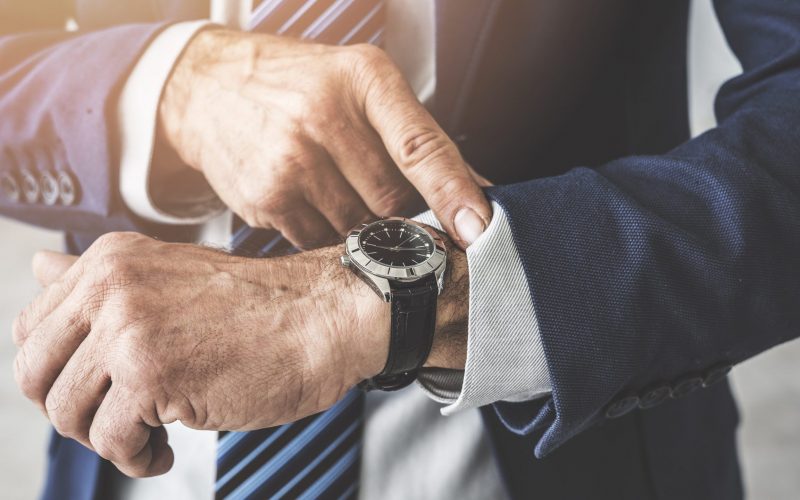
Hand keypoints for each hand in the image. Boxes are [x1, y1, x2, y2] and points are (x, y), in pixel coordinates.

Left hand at [12, 233, 467, 477]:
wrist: (324, 317)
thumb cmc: (260, 308)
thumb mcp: (170, 279)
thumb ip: (98, 279)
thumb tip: (39, 267)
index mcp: (111, 260)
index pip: (31, 328)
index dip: (57, 374)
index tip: (97, 390)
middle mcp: (111, 286)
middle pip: (34, 375)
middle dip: (72, 413)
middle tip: (117, 422)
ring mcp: (129, 329)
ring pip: (67, 412)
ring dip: (108, 440)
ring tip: (150, 436)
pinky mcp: (153, 375)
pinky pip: (112, 440)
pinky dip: (137, 458)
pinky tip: (167, 449)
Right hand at [157, 29, 490, 248]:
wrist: (209, 89)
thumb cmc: (297, 84)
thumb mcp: (361, 83)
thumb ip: (418, 136)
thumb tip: (476, 190)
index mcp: (363, 80)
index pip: (421, 147)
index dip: (454, 193)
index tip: (479, 229)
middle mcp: (323, 118)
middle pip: (393, 200)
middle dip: (406, 215)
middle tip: (398, 208)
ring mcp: (290, 162)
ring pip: (359, 229)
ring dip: (366, 229)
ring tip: (344, 194)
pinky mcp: (266, 199)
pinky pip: (320, 241)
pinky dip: (329, 234)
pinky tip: (315, 203)